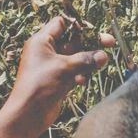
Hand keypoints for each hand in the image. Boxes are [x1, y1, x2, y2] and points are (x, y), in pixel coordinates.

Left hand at [3, 15, 114, 130]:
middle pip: (72, 40)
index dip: (79, 25)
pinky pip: (74, 71)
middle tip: (110, 43)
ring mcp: (52, 66)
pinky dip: (80, 74)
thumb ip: (86, 59)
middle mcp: (46, 51)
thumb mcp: (65, 68)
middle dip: (90, 44)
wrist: (27, 114)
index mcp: (42, 41)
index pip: (62, 23)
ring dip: (87, 61)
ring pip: (75, 57)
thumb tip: (103, 55)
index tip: (95, 30)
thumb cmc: (40, 85)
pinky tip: (81, 81)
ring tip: (100, 64)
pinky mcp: (57, 80)